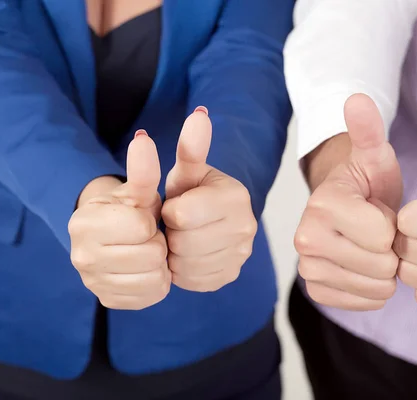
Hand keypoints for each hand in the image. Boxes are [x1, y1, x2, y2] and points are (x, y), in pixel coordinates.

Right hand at [69, 131, 170, 309]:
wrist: (110, 234)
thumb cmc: (128, 207)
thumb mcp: (138, 189)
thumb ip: (143, 169)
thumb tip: (144, 140)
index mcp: (85, 223)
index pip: (143, 226)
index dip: (152, 222)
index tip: (145, 218)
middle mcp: (80, 256)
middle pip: (151, 255)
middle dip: (157, 243)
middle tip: (149, 237)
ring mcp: (92, 282)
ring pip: (154, 278)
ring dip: (160, 264)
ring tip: (149, 251)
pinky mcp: (107, 300)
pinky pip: (151, 296)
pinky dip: (157, 283)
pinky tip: (147, 270)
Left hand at [162, 107, 256, 291]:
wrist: (206, 220)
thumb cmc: (192, 191)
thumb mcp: (187, 170)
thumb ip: (191, 147)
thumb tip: (200, 114)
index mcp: (236, 197)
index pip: (181, 215)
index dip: (169, 211)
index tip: (174, 206)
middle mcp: (247, 227)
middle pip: (184, 243)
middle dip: (172, 234)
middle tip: (176, 226)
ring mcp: (242, 255)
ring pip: (187, 265)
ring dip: (175, 254)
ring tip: (181, 239)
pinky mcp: (231, 275)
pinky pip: (194, 281)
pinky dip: (182, 271)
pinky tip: (186, 256)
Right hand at [294, 94, 402, 310]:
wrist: (348, 211)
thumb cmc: (367, 184)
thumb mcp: (374, 156)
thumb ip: (368, 131)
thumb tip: (356, 98)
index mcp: (323, 204)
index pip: (383, 235)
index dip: (395, 225)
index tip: (381, 211)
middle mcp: (306, 238)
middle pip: (380, 264)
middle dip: (390, 250)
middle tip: (377, 231)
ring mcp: (309, 267)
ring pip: (374, 287)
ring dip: (384, 270)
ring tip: (372, 247)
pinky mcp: (316, 289)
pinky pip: (361, 302)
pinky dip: (373, 289)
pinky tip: (367, 267)